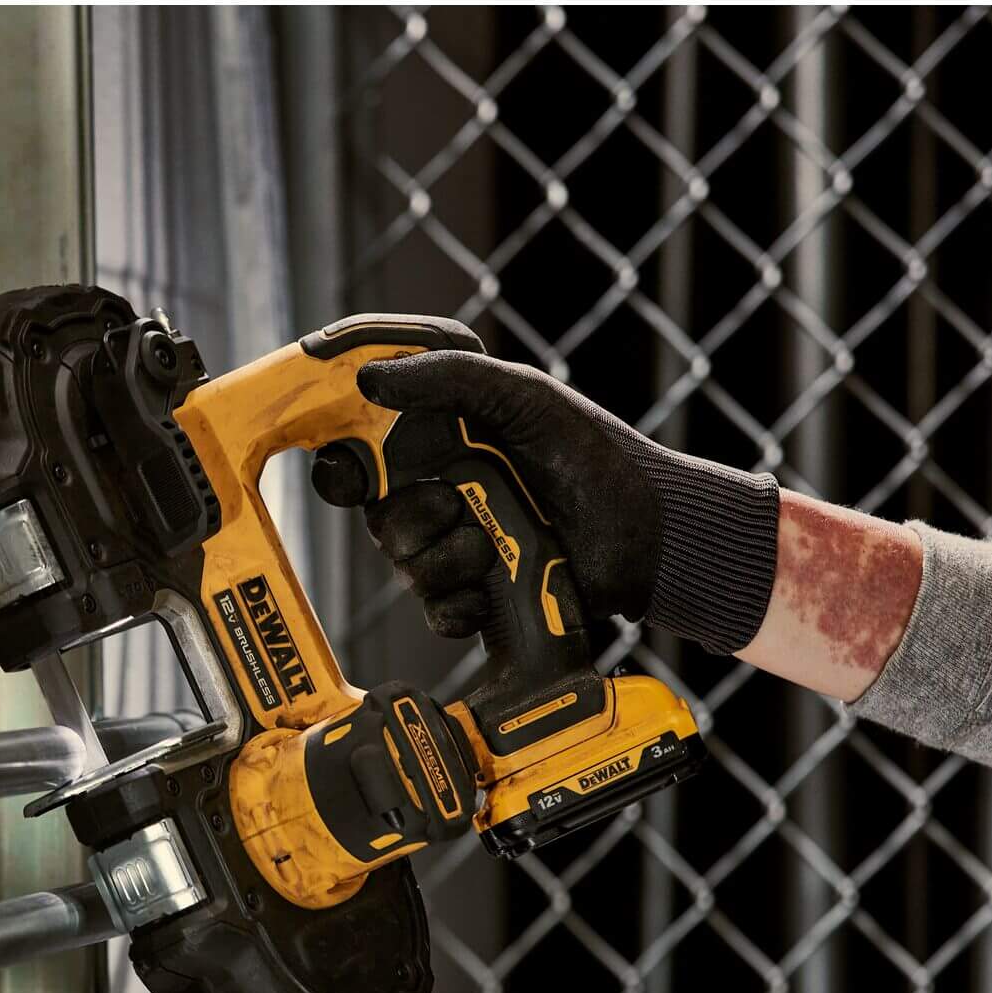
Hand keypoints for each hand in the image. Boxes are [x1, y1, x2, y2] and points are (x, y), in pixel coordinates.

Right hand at [313, 347, 779, 656]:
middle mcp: (441, 498)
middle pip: (377, 519)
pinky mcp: (479, 600)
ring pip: (405, 567)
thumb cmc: (592, 452)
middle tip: (454, 505)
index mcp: (439, 447)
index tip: (352, 473)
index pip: (361, 460)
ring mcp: (459, 551)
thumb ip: (446, 378)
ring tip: (493, 547)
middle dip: (411, 519)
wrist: (647, 530)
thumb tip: (367, 378)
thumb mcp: (522, 396)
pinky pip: (436, 614)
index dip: (344, 469)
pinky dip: (456, 608)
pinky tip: (485, 595)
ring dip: (445, 560)